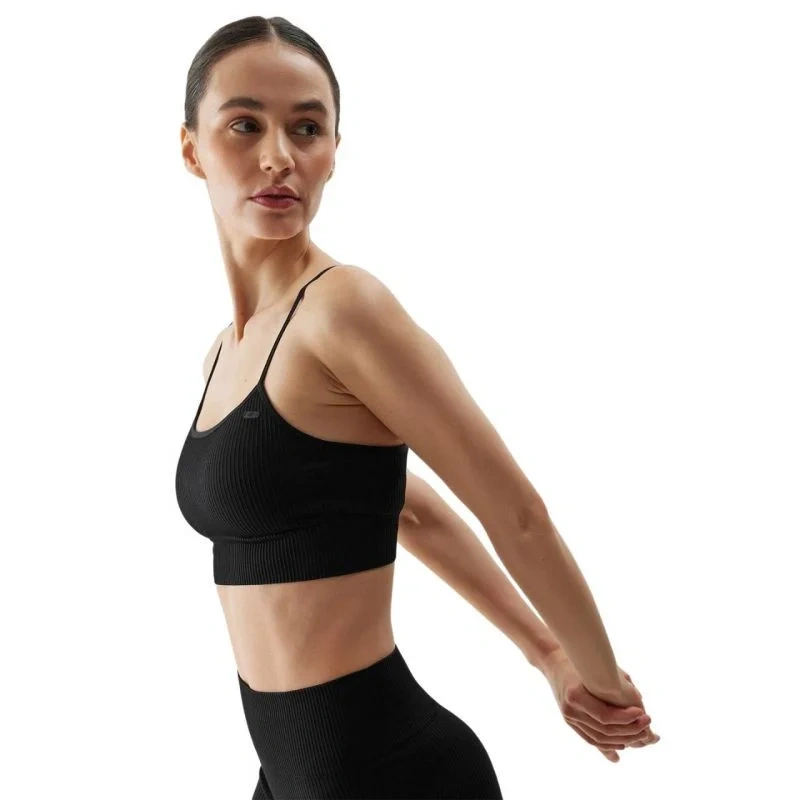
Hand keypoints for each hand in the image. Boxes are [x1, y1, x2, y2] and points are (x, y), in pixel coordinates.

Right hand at [540, 650, 659, 762]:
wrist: (554, 660)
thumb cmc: (579, 660)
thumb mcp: (598, 666)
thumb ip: (616, 684)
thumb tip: (639, 701)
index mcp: (575, 695)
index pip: (605, 716)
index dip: (626, 718)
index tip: (642, 712)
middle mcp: (570, 710)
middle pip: (604, 730)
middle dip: (630, 730)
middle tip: (647, 722)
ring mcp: (569, 718)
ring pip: (599, 739)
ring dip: (623, 740)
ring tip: (641, 735)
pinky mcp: (570, 721)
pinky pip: (590, 739)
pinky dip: (608, 746)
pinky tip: (622, 748)